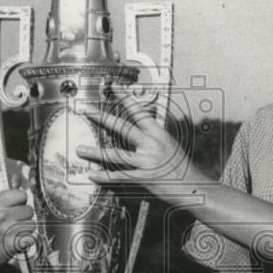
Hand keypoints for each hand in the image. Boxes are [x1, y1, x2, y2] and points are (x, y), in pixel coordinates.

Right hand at [0, 185, 34, 272]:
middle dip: (24, 218)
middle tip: (12, 225)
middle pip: (30, 210)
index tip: (12, 211)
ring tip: (13, 234)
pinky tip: (16, 242)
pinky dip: (27, 241)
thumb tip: (17, 176)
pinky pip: (32, 237)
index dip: (20, 203)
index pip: (22, 195)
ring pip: (32, 224)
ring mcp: (7, 229)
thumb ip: (7, 192)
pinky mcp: (12, 244)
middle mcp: (1, 214)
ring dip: (26, 230)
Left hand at [75, 86, 208, 197]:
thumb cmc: (180, 166)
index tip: (114, 86)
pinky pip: (120, 176)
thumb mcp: (169, 145)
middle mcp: (152, 144)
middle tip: (85, 110)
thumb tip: (140, 128)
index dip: (126, 98)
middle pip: (122, 127)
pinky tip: (92, 175)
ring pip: (116, 155)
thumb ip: (153, 137)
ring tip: (79, 149)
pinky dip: (105, 176)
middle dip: (102, 118)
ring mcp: (147, 161)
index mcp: (158, 133)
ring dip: (96, 152)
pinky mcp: (145, 178)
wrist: (193, 186)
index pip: (139, 111)